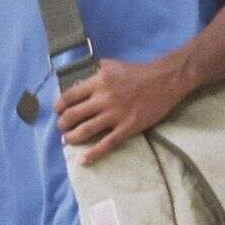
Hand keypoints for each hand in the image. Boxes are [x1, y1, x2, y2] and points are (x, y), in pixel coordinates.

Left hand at [55, 57, 183, 164]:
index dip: (59, 106)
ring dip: (72, 138)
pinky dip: (92, 154)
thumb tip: (80, 81)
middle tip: (62, 128)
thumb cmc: (139, 71)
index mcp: (99, 81)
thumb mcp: (113, 64)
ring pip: (85, 131)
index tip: (58, 111)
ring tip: (67, 140)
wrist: (166, 80)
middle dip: (63, 124)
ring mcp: (115, 114)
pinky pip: (106, 144)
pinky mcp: (128, 127)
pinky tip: (83, 160)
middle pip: (73, 115)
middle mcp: (103, 98)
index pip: (69, 96)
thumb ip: (96, 71)